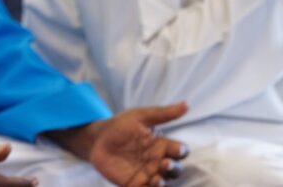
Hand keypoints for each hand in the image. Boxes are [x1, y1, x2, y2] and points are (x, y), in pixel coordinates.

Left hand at [59, 103, 188, 186]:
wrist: (96, 139)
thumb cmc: (119, 125)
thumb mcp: (140, 117)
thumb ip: (163, 114)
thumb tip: (186, 104)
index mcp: (161, 145)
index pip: (179, 151)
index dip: (181, 151)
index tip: (178, 149)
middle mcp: (157, 161)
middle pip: (175, 169)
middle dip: (174, 168)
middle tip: (166, 163)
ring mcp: (147, 173)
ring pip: (163, 182)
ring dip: (163, 182)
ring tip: (157, 178)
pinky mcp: (134, 184)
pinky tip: (149, 184)